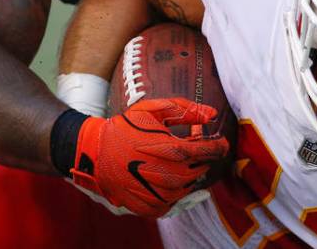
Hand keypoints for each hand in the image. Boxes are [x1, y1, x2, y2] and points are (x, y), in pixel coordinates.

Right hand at [70, 98, 229, 216]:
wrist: (95, 151)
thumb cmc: (125, 127)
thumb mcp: (153, 110)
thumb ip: (185, 110)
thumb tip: (212, 114)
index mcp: (168, 149)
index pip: (205, 151)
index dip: (217, 147)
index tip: (222, 143)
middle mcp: (164, 174)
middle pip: (197, 171)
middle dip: (200, 160)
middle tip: (194, 150)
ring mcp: (155, 193)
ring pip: (185, 188)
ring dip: (188, 176)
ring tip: (177, 163)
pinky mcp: (146, 207)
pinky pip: (170, 203)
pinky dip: (173, 192)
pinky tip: (166, 179)